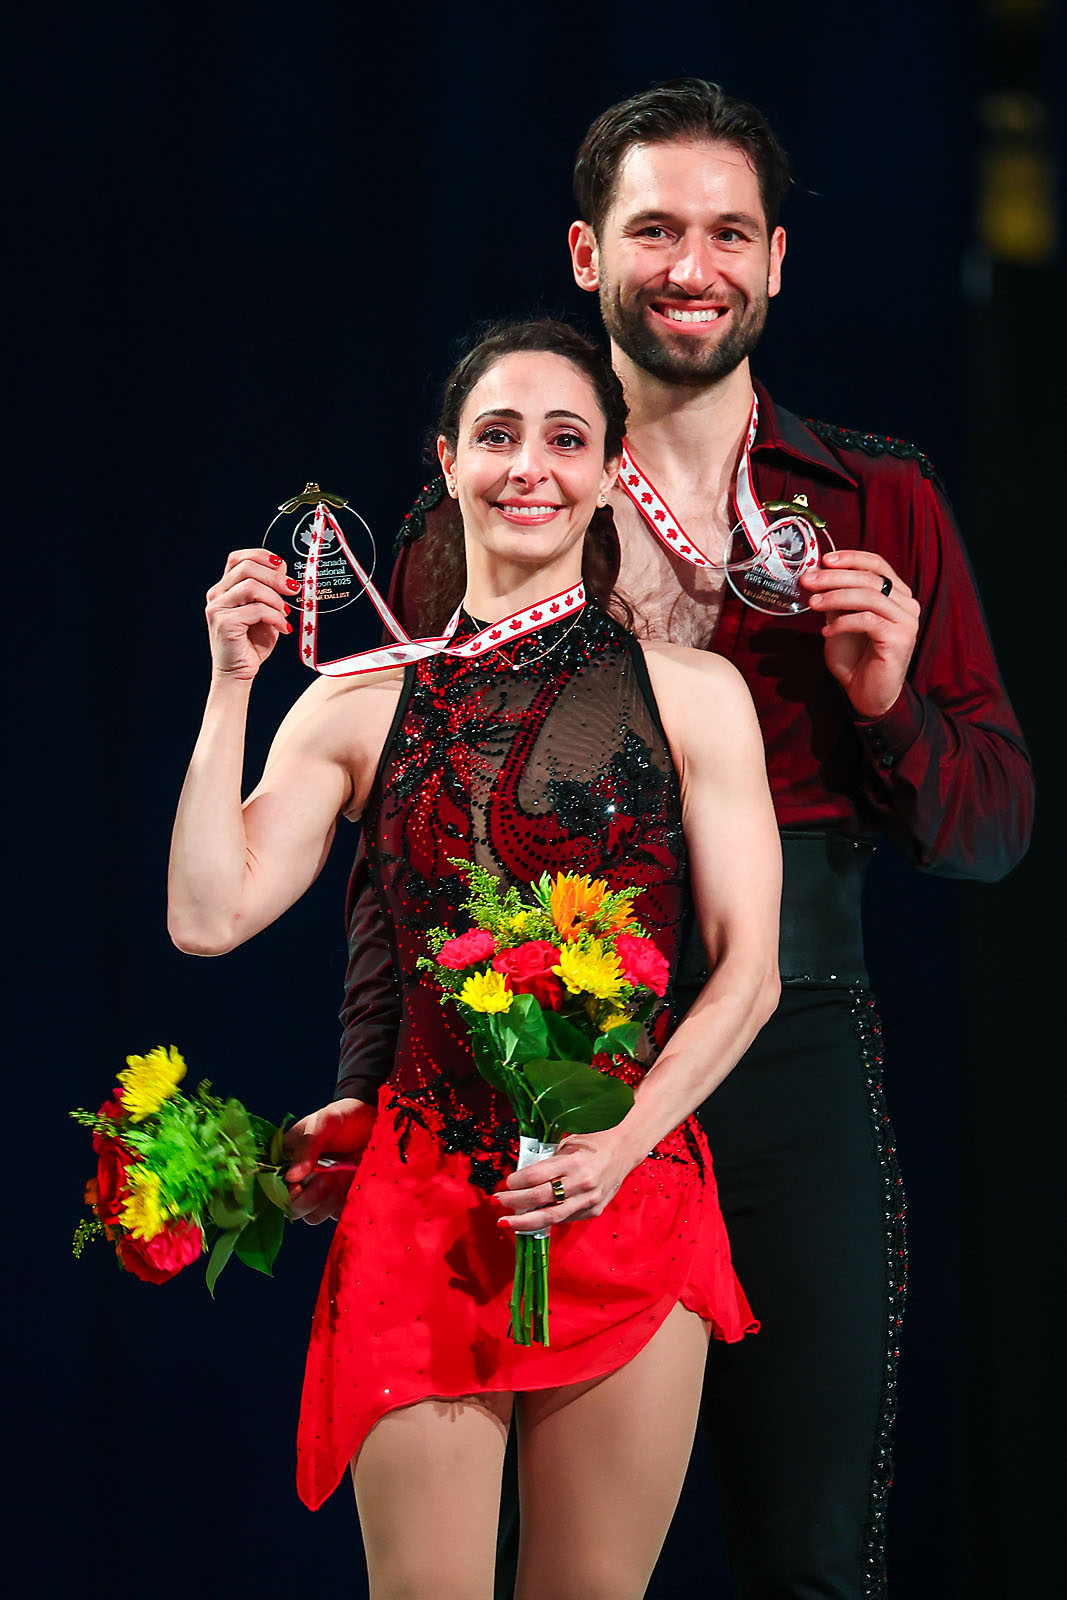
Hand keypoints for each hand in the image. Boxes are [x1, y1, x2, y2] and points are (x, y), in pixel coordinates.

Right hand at [205, 548, 299, 680]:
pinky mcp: (224, 622)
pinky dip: (275, 617)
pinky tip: (282, 627)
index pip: (239, 558)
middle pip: (246, 567)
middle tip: (293, 590)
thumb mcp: (266, 612)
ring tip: (284, 614)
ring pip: (251, 586)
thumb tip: (284, 573)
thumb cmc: (251, 644)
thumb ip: (270, 592)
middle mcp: (217, 595)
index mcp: (225, 588)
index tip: (282, 567)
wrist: (238, 672)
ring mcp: (218, 608)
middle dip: (275, 577)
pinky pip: (256, 609)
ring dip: (275, 599)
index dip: (262, 556)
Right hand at [284, 1097, 376, 1224]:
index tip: (297, 1186)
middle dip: (309, 1199)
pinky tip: (354, 1181)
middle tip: (328, 1177)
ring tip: (344, 1172)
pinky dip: (345, 1203)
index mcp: (287, 1162)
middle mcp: (301, 1181)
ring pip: (314, 1216)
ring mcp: (321, 1192)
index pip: (275, 1189)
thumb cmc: (342, 1117)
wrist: (372, 1119)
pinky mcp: (341, 1198)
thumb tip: (291, 1177)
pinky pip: (338, 1214)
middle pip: (293, 1210)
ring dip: (329, 1200)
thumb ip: (307, 1148)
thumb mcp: (323, 1124)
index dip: (284, 1195)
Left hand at [494, 1129, 634, 1235]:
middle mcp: (581, 1182)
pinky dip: (547, 1219)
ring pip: (550, 1217)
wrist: (625, 1148)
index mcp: (572, 1161)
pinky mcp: (593, 1210)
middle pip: (538, 1199)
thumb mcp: (568, 1144)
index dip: (515, 1182)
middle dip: (513, 1202)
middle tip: (498, 1201)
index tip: (506, 1183)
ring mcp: (589, 1199)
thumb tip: (522, 1179)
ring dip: (524, 1222)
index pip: (535, 1177)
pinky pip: (565, 1218)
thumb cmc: (593, 1141)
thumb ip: (547, 1163)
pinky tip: (534, 1218)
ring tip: (506, 1222)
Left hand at [799, 550, 919, 719]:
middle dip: (834, 577)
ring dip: (835, 597)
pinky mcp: (900, 638)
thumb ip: (836, 600)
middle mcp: (907, 604)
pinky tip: (827, 633)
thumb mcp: (840, 621)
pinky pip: (867, 620)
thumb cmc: (855, 658)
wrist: (867, 694)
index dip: (851, 558)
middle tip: (808, 580)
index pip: (877, 564)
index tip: (824, 560)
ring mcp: (906, 621)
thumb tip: (817, 575)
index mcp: (896, 594)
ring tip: (813, 604)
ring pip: (868, 596)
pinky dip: (843, 623)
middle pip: (869, 578)